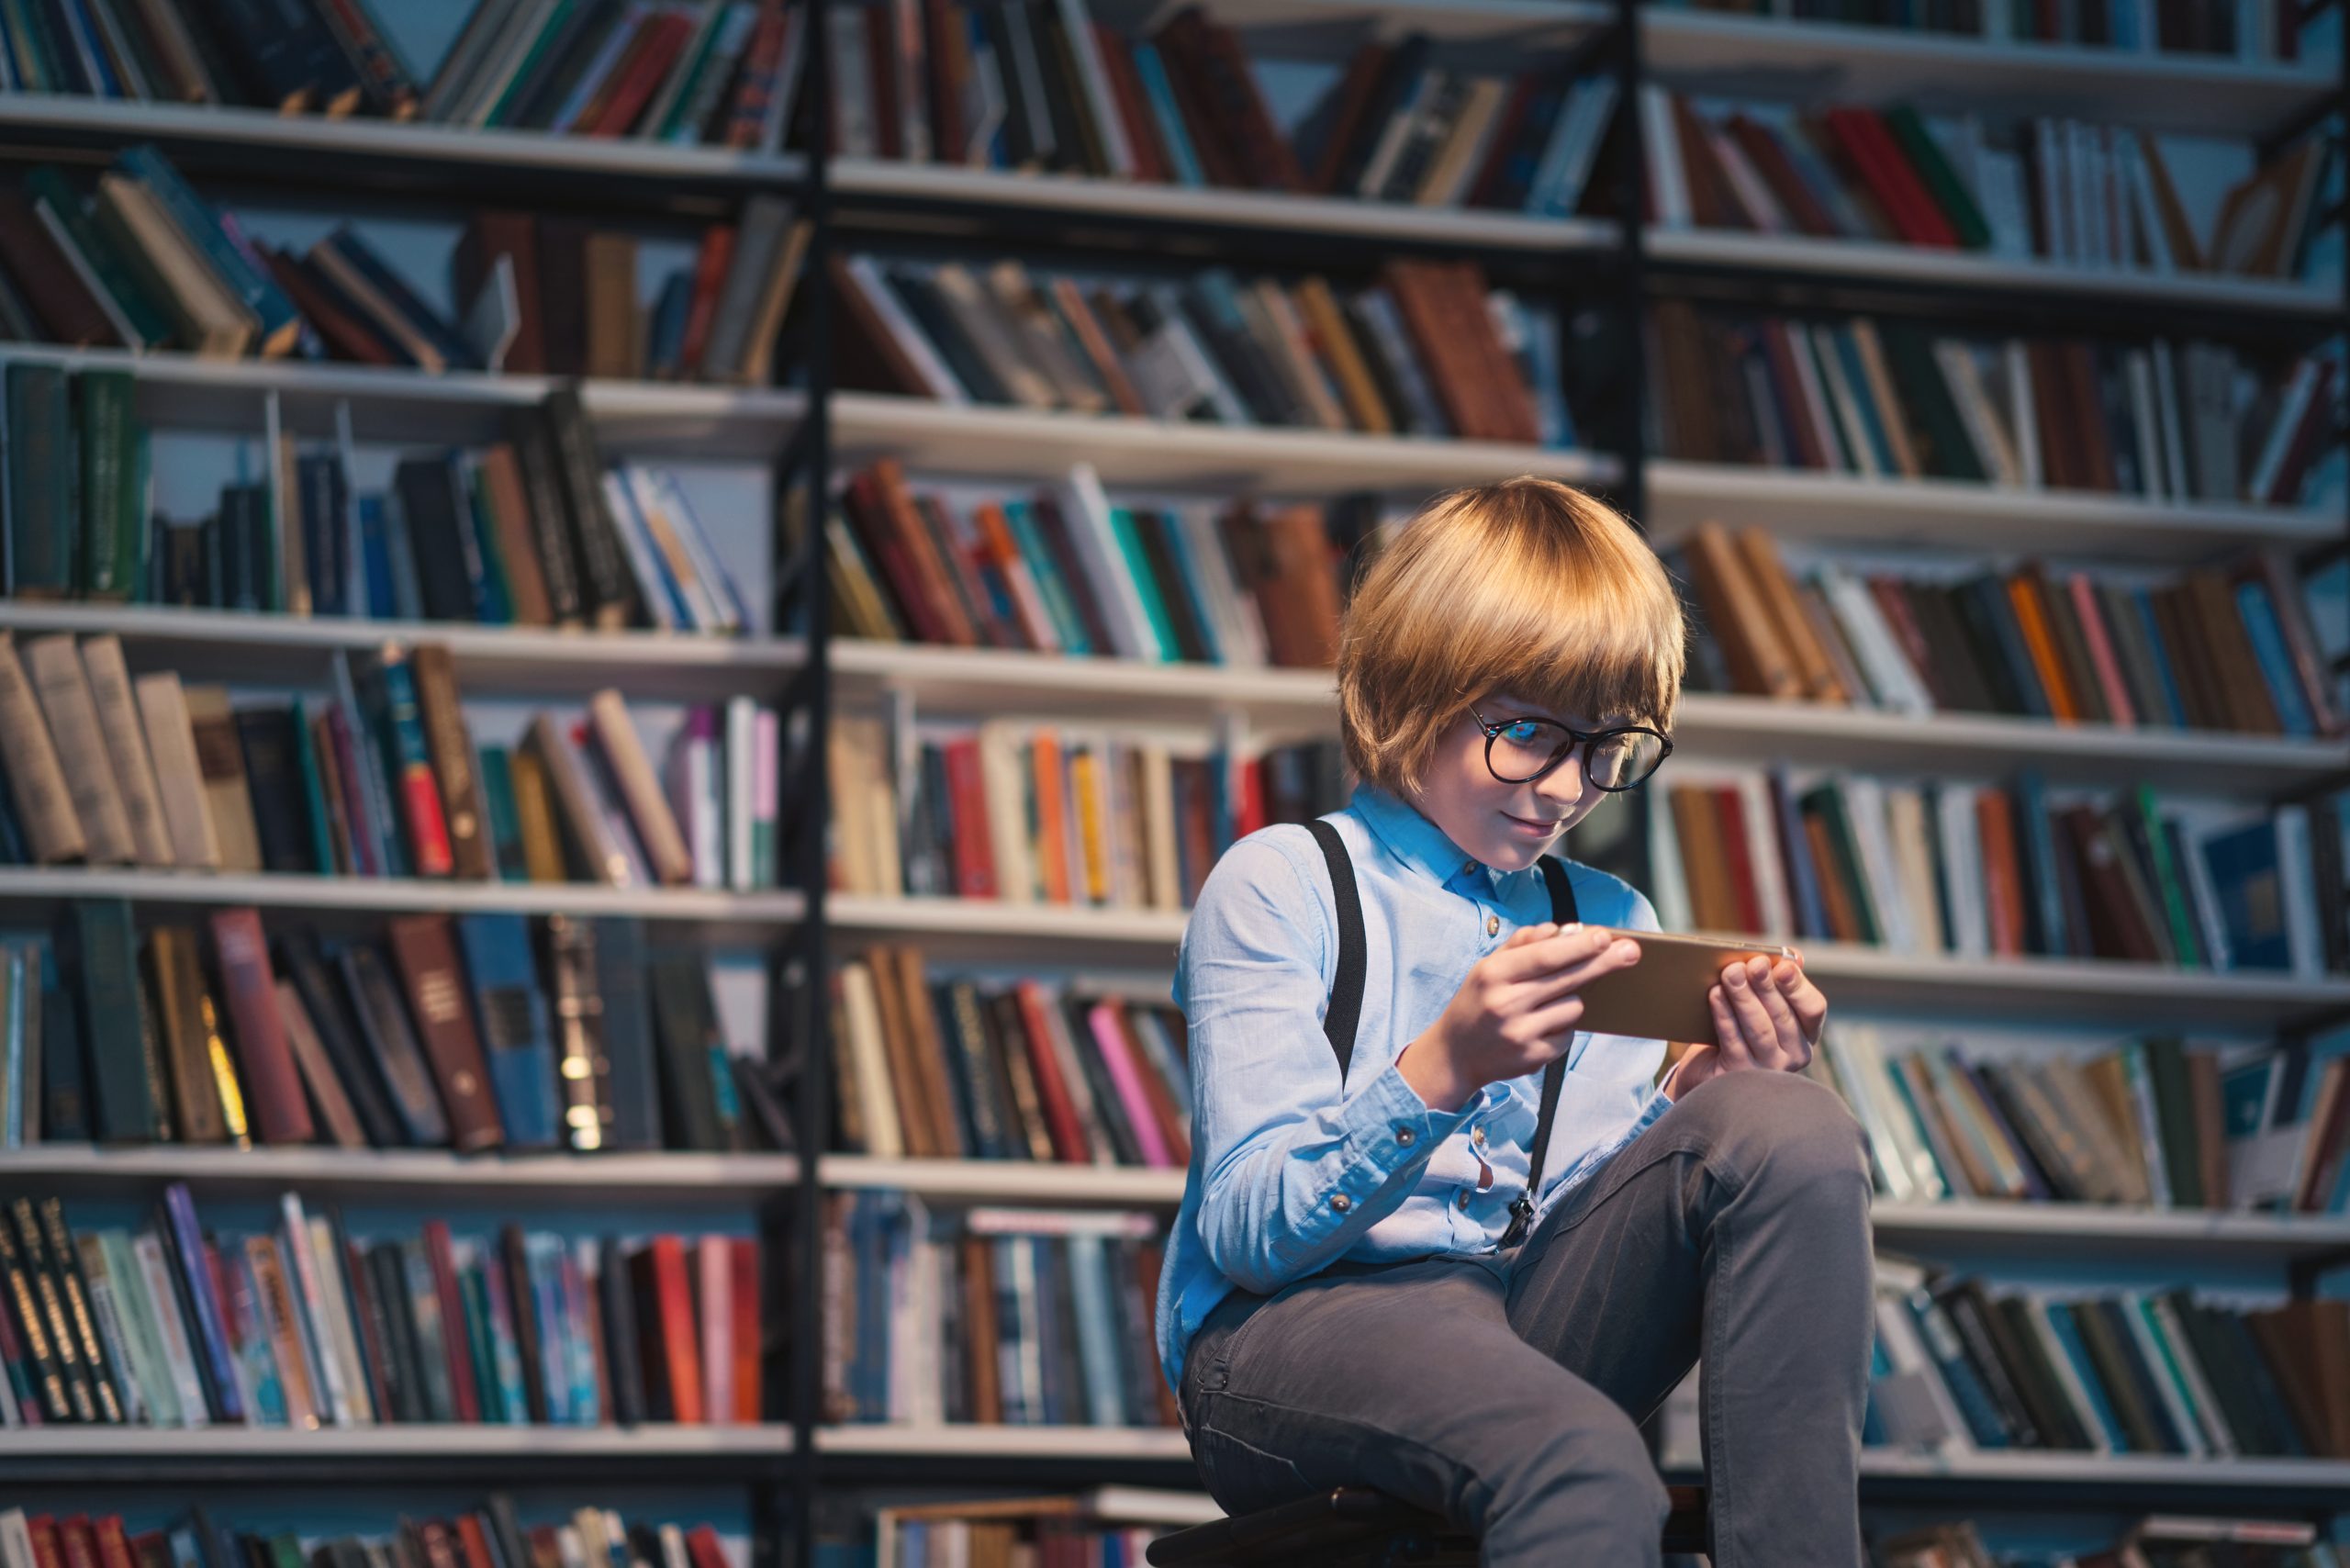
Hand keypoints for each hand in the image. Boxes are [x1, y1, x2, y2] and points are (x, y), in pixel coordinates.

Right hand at [1396, 923, 1641, 1111]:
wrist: (1454, 1055)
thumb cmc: (1477, 1002)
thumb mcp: (1488, 967)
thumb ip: (1522, 944)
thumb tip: (1561, 930)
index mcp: (1493, 974)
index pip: (1544, 956)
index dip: (1578, 945)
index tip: (1605, 935)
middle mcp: (1506, 1004)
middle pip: (1568, 979)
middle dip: (1603, 962)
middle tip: (1631, 951)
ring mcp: (1521, 1034)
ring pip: (1573, 1007)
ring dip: (1570, 1000)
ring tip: (1544, 1004)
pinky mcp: (1533, 1058)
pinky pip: (1568, 1034)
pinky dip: (1561, 1027)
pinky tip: (1539, 1027)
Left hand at [1665, 953, 1826, 1099]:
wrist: (1705, 1067)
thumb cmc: (1739, 1027)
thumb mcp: (1760, 1002)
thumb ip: (1778, 978)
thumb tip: (1794, 957)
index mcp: (1805, 1032)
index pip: (1813, 1008)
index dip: (1798, 987)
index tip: (1782, 966)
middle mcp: (1794, 1054)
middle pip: (1782, 1016)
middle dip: (1765, 986)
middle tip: (1752, 964)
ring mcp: (1768, 1069)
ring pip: (1759, 1029)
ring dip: (1744, 997)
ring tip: (1730, 974)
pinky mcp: (1739, 1076)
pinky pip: (1733, 1041)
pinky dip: (1724, 1015)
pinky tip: (1715, 995)